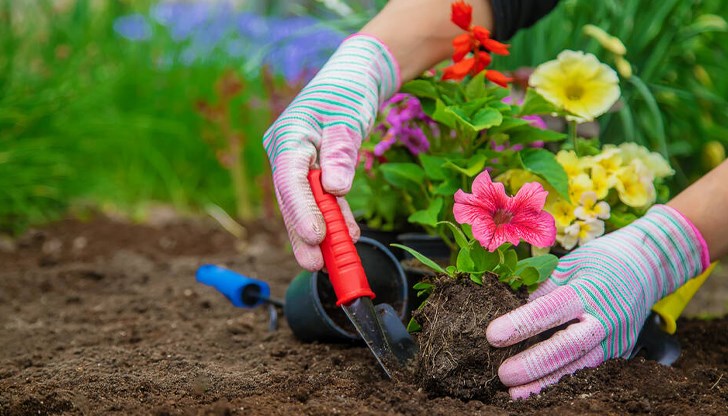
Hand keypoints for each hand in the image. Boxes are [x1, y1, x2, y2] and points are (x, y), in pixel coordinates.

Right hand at [263, 35, 399, 270]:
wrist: (352, 78)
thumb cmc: (348, 92)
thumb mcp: (348, 118)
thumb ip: (341, 153)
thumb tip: (336, 189)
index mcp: (288, 135)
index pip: (290, 179)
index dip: (301, 211)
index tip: (316, 237)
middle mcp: (286, 153)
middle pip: (292, 200)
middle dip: (305, 234)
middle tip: (316, 264)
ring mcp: (297, 165)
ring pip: (305, 205)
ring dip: (321, 233)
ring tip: (333, 262)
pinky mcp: (311, 173)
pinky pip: (320, 200)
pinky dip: (334, 219)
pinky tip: (347, 237)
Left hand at [486, 205, 709, 398]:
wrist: (646, 267)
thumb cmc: (598, 261)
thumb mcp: (568, 264)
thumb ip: (542, 287)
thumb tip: (506, 307)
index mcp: (588, 290)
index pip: (552, 309)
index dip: (522, 323)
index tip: (492, 335)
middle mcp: (604, 318)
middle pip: (568, 346)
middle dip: (534, 363)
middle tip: (502, 374)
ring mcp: (615, 339)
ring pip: (579, 367)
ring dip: (545, 382)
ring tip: (514, 394)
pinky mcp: (619, 353)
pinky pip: (587, 371)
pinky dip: (560, 381)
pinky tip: (536, 390)